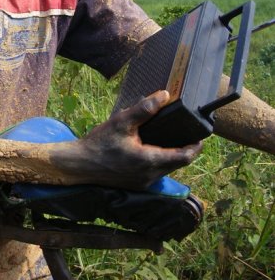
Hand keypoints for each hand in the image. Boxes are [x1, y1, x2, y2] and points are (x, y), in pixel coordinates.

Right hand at [75, 91, 201, 188]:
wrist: (79, 165)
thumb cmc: (100, 143)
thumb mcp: (121, 122)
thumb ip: (144, 109)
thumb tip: (165, 95)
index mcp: (150, 160)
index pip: (184, 157)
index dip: (195, 147)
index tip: (200, 136)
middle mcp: (150, 176)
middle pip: (177, 164)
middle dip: (184, 150)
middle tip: (186, 134)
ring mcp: (143, 183)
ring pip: (166, 170)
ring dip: (171, 156)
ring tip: (169, 138)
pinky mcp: (136, 185)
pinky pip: (155, 173)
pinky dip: (159, 162)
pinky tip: (151, 149)